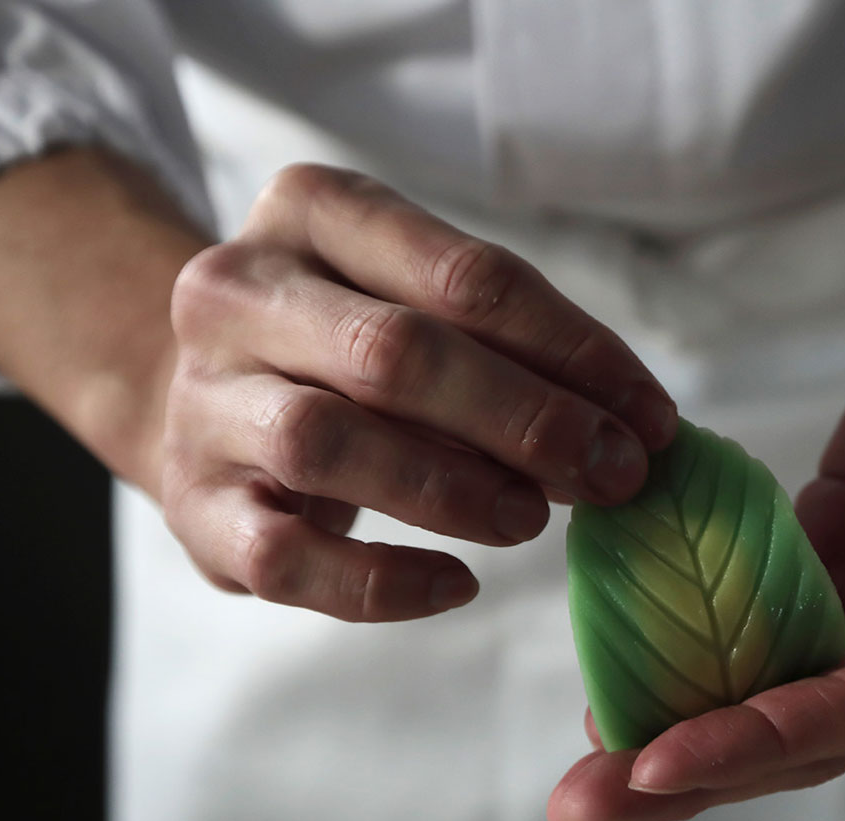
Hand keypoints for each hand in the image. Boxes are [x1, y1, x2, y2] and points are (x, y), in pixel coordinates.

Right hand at [162, 164, 675, 620]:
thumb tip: (633, 427)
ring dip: (452, 490)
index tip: (651, 417)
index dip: (575, 351)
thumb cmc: (348, 346)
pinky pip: (283, 559)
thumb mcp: (419, 302)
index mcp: (311, 210)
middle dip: (527, 419)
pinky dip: (380, 584)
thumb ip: (512, 346)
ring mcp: (202, 400)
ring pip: (326, 443)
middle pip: (394, 353)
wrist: (203, 397)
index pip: (466, 274)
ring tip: (532, 520)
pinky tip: (456, 585)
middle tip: (613, 474)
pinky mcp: (192, 505)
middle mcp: (236, 292)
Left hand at [548, 205, 844, 820]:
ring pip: (774, 671)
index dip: (756, 739)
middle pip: (805, 722)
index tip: (654, 763)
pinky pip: (760, 587)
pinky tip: (620, 635)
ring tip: (581, 749)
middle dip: (694, 767)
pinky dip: (692, 615)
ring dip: (682, 709)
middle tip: (581, 804)